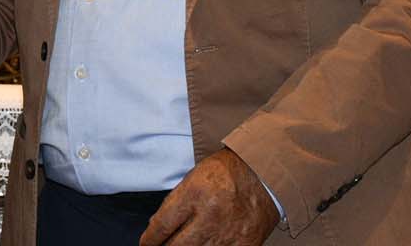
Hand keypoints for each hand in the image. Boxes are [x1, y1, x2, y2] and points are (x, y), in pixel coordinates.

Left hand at [140, 148, 278, 245]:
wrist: (264, 175)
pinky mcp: (244, 245)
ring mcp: (228, 233)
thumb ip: (175, 202)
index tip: (145, 244)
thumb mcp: (194, 177)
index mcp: (195, 194)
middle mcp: (210, 216)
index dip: (150, 239)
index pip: (162, 225)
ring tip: (180, 245)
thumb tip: (156, 228)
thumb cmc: (225, 173)